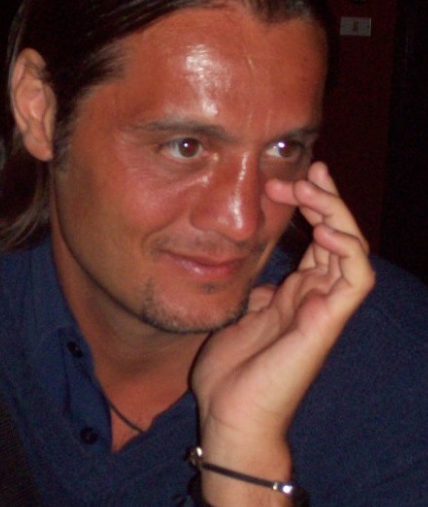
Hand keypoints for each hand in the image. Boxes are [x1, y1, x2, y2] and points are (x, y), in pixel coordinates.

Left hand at [191, 162, 373, 501]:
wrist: (231, 414)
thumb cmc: (233, 370)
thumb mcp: (238, 313)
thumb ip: (254, 290)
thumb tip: (256, 271)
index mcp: (296, 292)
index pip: (317, 239)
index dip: (310, 206)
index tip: (286, 179)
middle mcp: (315, 295)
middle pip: (338, 235)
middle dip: (325, 198)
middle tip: (307, 171)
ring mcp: (324, 309)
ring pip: (352, 249)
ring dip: (337, 214)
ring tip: (312, 188)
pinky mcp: (326, 324)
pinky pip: (355, 281)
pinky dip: (347, 250)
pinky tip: (326, 229)